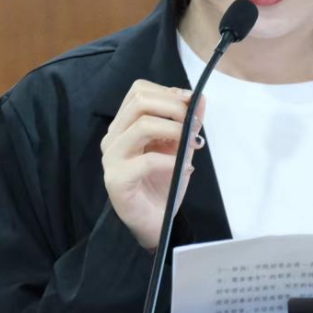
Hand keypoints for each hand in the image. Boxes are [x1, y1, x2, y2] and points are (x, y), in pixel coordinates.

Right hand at [100, 79, 205, 249]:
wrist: (156, 222)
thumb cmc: (164, 183)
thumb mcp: (180, 146)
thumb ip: (187, 122)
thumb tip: (200, 98)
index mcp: (125, 125)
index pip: (139, 91)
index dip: (168, 91)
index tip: (191, 103)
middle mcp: (114, 137)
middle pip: (139, 102)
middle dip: (173, 107)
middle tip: (193, 123)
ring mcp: (112, 158)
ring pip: (141, 126)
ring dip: (174, 130)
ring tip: (191, 142)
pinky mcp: (116, 181)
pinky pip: (146, 161)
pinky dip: (171, 161)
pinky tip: (185, 168)